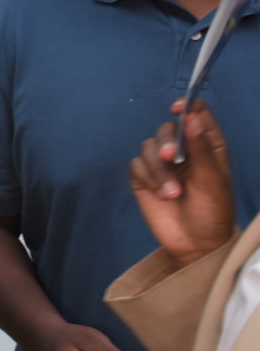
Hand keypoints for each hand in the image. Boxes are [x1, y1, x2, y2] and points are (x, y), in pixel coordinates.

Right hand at [130, 98, 233, 267]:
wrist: (196, 244)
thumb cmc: (214, 210)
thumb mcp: (213, 178)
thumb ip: (200, 147)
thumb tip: (190, 115)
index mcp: (206, 144)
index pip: (195, 113)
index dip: (186, 106)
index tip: (177, 108)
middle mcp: (184, 150)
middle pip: (166, 129)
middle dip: (166, 143)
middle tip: (171, 158)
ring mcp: (162, 164)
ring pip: (148, 147)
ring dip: (158, 169)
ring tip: (172, 193)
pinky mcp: (144, 178)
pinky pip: (136, 165)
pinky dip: (148, 177)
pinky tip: (161, 194)